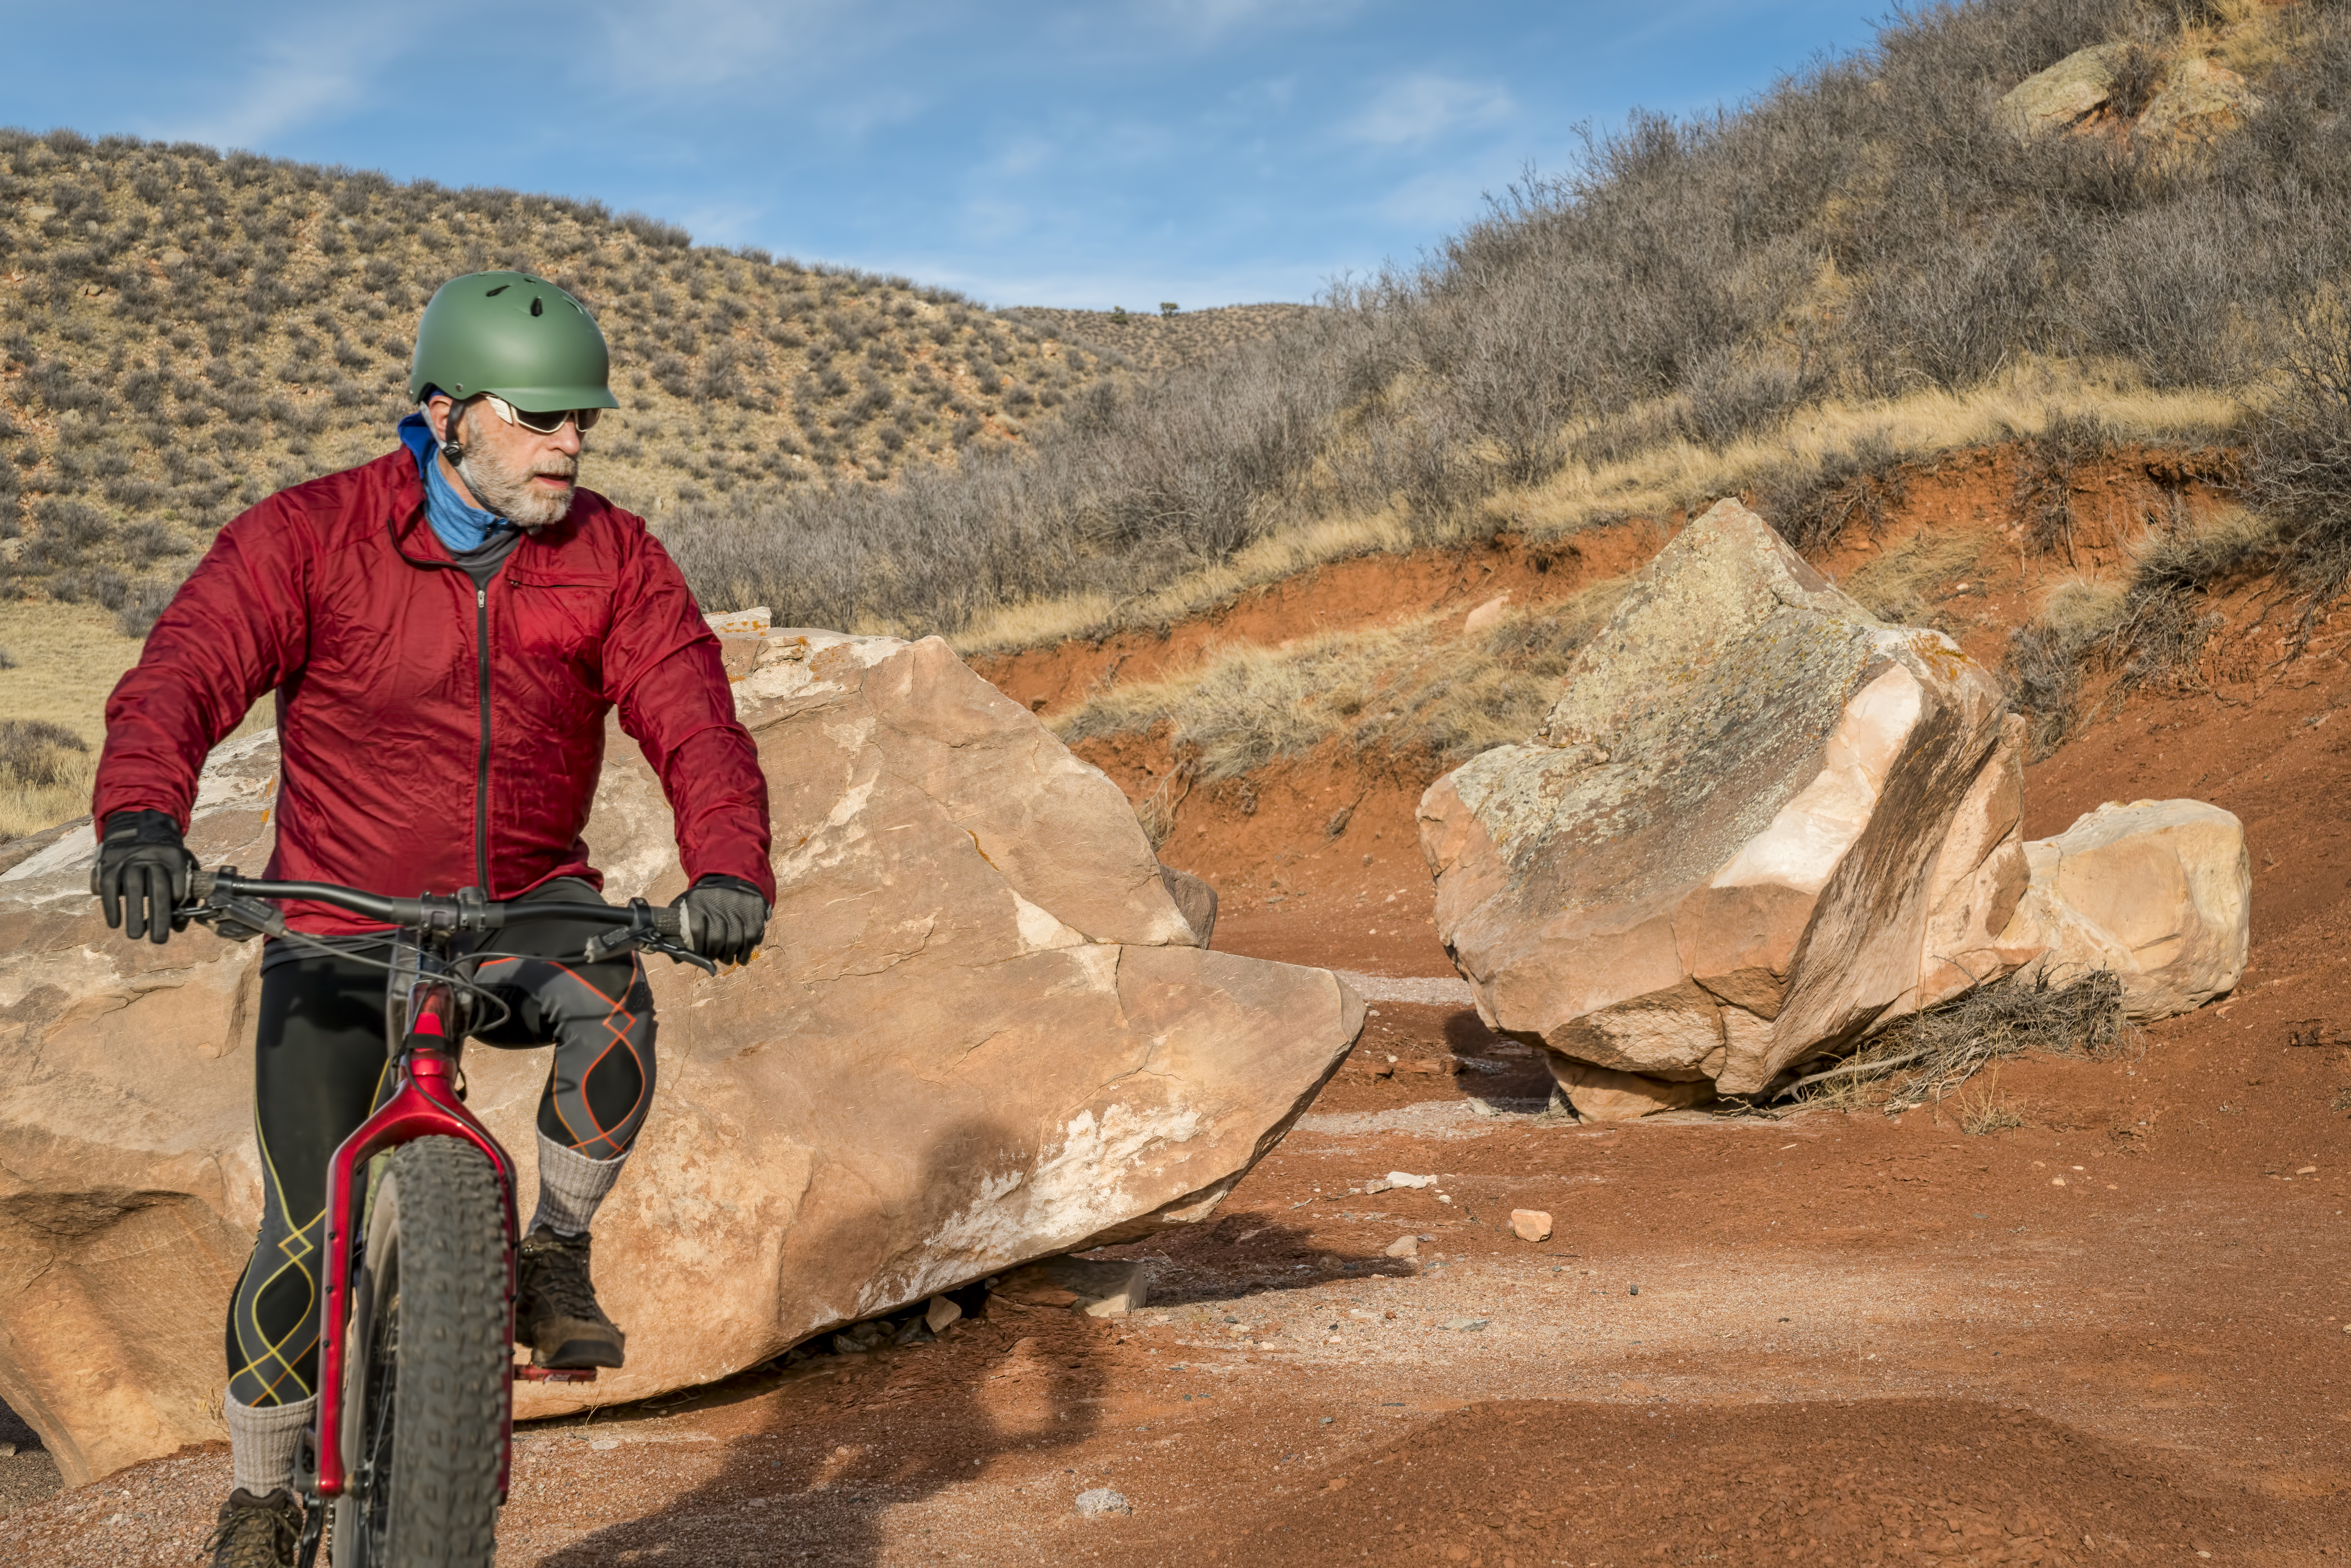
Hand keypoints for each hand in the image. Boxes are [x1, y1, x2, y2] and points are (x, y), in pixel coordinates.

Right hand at [91, 809, 198, 944]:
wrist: (137, 830)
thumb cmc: (164, 859)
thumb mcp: (181, 865)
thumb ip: (186, 892)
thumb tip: (180, 926)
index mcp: (174, 855)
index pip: (180, 878)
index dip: (179, 896)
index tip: (178, 915)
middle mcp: (152, 856)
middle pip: (158, 888)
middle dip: (159, 916)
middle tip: (159, 940)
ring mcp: (129, 859)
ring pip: (134, 888)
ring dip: (134, 915)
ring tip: (136, 936)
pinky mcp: (110, 864)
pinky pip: (110, 887)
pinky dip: (112, 907)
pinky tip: (115, 924)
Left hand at [672, 875, 768, 967]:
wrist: (731, 880)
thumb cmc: (704, 900)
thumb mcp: (686, 905)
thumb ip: (677, 930)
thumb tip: (677, 959)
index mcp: (699, 901)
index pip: (696, 931)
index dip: (698, 949)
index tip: (699, 955)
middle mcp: (720, 902)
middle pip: (717, 939)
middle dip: (714, 954)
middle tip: (714, 957)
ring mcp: (739, 907)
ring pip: (735, 942)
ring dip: (730, 956)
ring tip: (727, 959)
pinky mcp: (755, 912)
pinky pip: (752, 938)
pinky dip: (746, 951)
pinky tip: (741, 956)